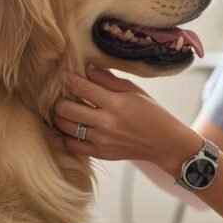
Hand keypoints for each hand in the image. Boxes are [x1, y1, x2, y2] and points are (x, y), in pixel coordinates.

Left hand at [53, 66, 199, 175]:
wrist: (164, 143)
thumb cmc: (151, 114)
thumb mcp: (134, 91)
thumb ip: (109, 80)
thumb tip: (87, 69)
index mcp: (116, 103)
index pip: (83, 89)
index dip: (69, 80)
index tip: (64, 76)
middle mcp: (107, 123)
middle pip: (67, 109)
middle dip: (59, 100)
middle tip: (60, 95)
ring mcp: (102, 140)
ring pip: (66, 127)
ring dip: (59, 117)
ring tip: (62, 110)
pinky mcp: (101, 154)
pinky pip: (73, 146)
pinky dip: (67, 136)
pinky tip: (70, 128)